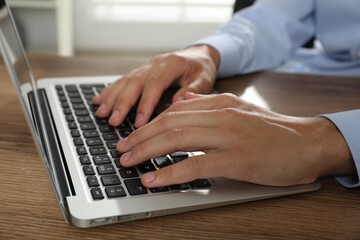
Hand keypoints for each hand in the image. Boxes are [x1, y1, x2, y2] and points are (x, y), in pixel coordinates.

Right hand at [92, 45, 219, 127]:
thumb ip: (193, 90)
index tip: (139, 123)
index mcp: (171, 64)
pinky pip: (123, 81)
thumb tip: (176, 102)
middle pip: (134, 82)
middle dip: (122, 103)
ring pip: (125, 81)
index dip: (145, 104)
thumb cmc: (202, 69)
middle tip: (113, 121)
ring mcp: (146, 67)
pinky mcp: (141, 72)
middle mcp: (155, 63)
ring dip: (111, 97)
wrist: (199, 55)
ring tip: (100, 113)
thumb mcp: (205, 79)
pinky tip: (98, 101)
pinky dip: (110, 91)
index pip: (155, 84)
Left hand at [117, 92, 353, 187]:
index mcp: (219, 104)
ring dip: (147, 152)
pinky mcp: (236, 159)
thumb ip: (209, 104)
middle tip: (121, 150)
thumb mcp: (239, 109)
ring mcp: (227, 136)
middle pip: (168, 123)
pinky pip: (194, 164)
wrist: (307, 143)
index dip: (148, 124)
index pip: (173, 111)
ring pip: (176, 139)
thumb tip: (181, 101)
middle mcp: (220, 116)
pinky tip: (153, 179)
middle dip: (140, 138)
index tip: (132, 136)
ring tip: (129, 163)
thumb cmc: (272, 131)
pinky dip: (169, 173)